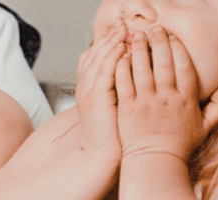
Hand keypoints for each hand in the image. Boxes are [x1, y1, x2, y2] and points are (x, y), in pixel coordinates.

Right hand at [76, 21, 127, 162]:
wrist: (101, 158)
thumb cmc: (111, 138)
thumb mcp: (111, 111)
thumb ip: (116, 93)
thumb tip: (131, 80)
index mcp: (89, 89)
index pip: (94, 57)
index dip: (105, 43)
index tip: (121, 32)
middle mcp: (86, 87)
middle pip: (94, 53)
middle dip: (109, 37)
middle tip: (123, 23)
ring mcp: (89, 92)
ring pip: (98, 58)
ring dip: (111, 42)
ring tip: (124, 29)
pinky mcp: (97, 98)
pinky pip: (104, 71)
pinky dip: (112, 57)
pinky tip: (124, 47)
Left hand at [116, 29, 217, 161]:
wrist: (155, 163)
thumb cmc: (179, 146)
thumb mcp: (206, 128)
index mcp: (186, 100)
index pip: (184, 67)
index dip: (178, 49)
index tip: (173, 38)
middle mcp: (167, 98)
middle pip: (163, 62)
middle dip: (159, 42)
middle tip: (154, 29)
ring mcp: (146, 103)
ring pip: (142, 69)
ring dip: (139, 49)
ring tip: (136, 37)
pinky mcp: (128, 108)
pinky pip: (124, 82)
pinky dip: (122, 67)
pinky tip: (121, 57)